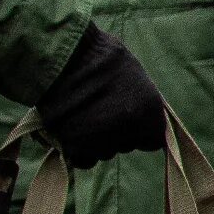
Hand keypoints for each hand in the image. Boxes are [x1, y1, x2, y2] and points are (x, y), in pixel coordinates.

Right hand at [35, 25, 166, 167]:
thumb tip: (142, 115)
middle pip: (125, 146)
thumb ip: (139, 102)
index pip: (153, 140)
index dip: (141, 132)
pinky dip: (78, 150)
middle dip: (116, 133)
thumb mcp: (133, 75)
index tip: (129, 120)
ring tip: (82, 113)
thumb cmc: (98, 55)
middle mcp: (128, 131)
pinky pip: (81, 159)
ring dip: (95, 140)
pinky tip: (71, 131)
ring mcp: (99, 141)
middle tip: (100, 110)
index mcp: (149, 113)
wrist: (60, 55)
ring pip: (102, 152)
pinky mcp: (71, 145)